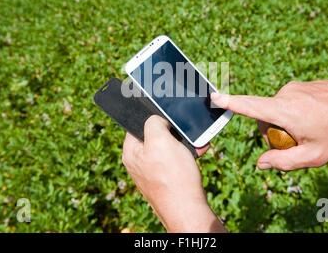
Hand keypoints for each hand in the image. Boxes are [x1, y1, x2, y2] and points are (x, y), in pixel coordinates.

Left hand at [122, 115, 225, 231]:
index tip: (166, 118)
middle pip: (155, 137)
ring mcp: (154, 172)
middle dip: (173, 133)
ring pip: (169, 148)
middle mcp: (140, 163)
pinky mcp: (168, 179)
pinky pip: (178, 160)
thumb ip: (154, 123)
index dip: (152, 119)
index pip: (136, 126)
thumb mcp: (160, 140)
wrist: (188, 209)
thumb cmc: (173, 177)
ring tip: (195, 144)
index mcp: (131, 153)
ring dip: (184, 143)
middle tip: (184, 133)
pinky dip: (188, 155)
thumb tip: (156, 119)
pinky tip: (197, 154)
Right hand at [211, 66, 327, 170]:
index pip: (249, 106)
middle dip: (274, 132)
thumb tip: (261, 163)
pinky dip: (296, 114)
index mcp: (285, 111)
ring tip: (314, 129)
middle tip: (301, 142)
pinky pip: (289, 103)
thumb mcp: (315, 155)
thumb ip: (283, 161)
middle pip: (264, 117)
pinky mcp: (302, 86)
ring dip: (287, 123)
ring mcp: (294, 88)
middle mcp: (285, 95)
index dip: (230, 103)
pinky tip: (317, 119)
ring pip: (277, 111)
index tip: (213, 96)